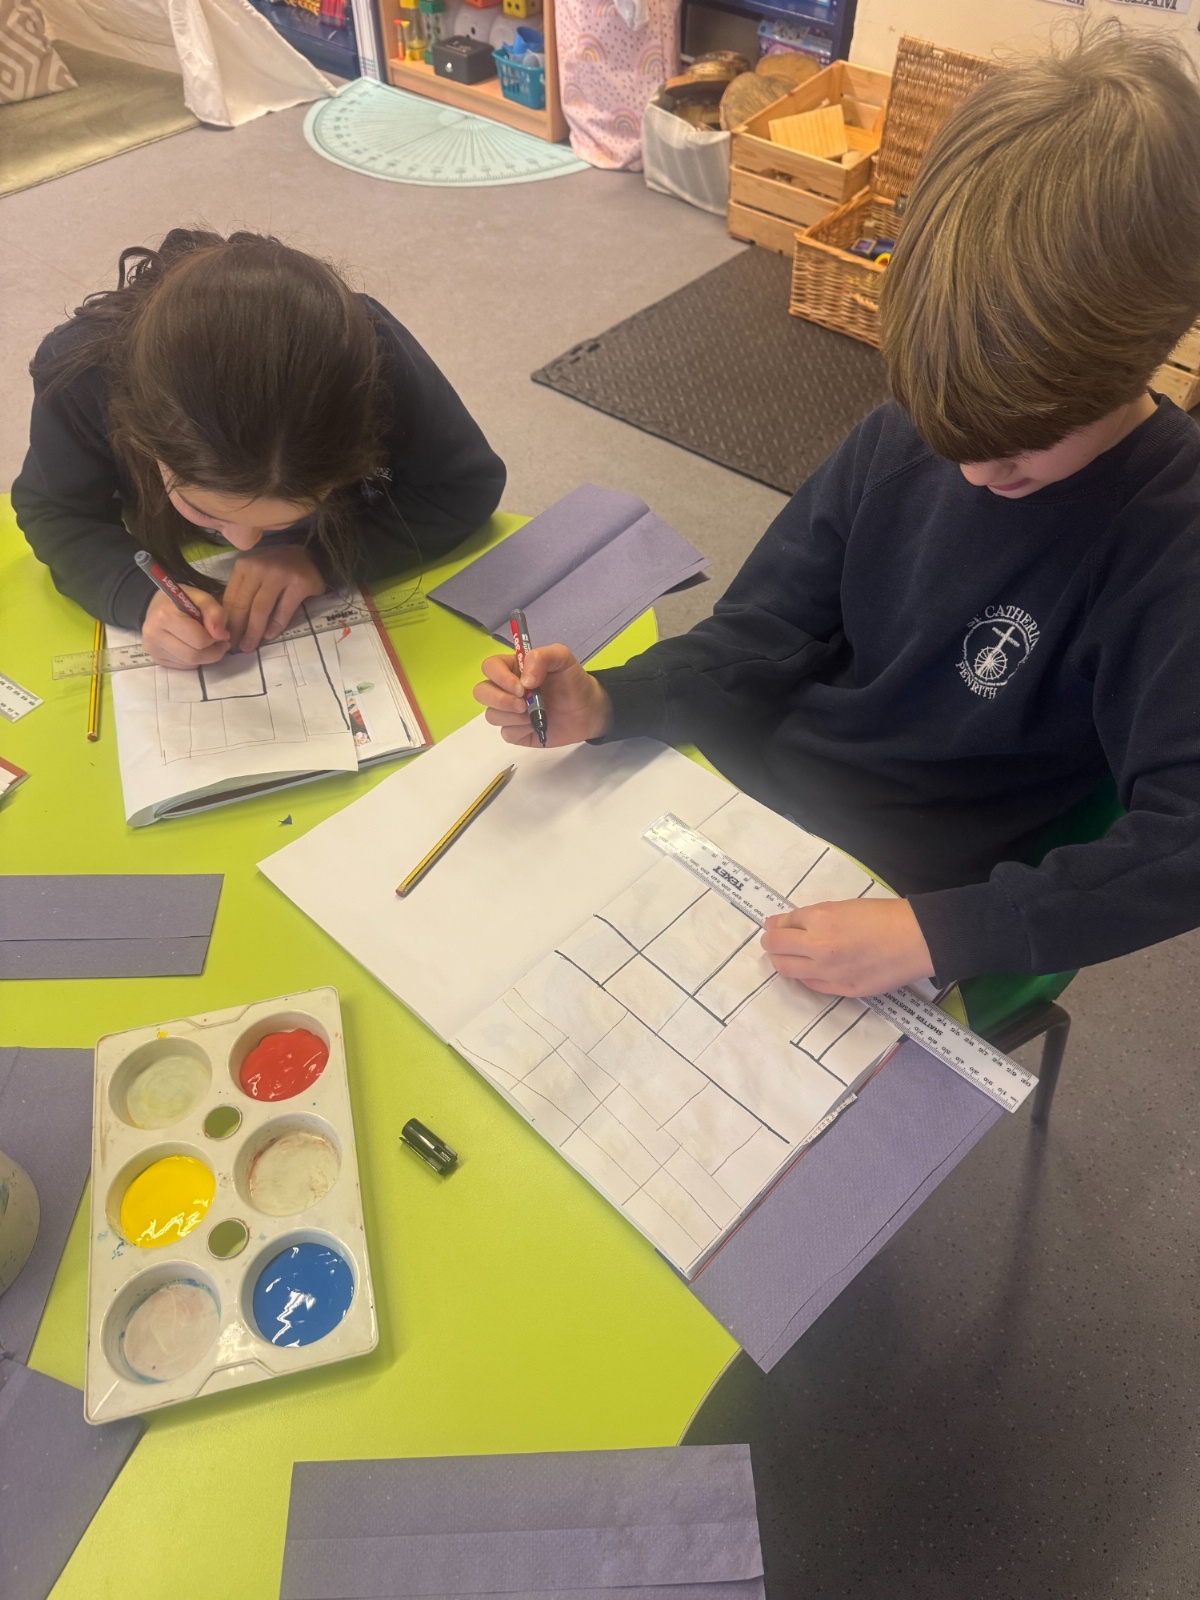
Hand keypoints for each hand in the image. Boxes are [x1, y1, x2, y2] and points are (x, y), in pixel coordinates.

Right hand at [141, 585, 230, 668]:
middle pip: (193, 656)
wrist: (157, 606)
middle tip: (220, 643)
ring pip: (189, 663)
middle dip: (213, 652)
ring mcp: (153, 649)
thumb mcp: (202, 598)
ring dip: (205, 657)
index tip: (222, 633)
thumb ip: (215, 613)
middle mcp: (154, 635)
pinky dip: (194, 660)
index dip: (216, 639)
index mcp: (165, 617)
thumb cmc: (182, 600)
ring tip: (208, 644)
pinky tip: (193, 647)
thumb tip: (221, 636)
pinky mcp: (156, 658)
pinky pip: (183, 666)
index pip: (199, 640)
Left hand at [223, 546, 326, 652]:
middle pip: (243, 604)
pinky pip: (283, 611)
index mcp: (244, 566)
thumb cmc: (277, 569)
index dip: (226, 620)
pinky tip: (270, 636)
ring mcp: (279, 575)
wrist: (309, 556)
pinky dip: (275, 626)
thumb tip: (228, 622)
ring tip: (249, 647)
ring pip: (260, 609)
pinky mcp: (299, 584)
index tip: (224, 637)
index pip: (230, 598)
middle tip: (235, 647)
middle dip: (237, 629)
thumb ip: (243, 591)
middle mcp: (259, 568)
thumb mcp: (254, 573)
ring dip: (254, 632)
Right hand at [473, 643, 612, 747]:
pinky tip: (536, 725)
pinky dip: (521, 731)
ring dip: (514, 716)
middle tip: (524, 704)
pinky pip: (506, 733)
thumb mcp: (563, 659)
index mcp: (512, 668)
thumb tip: (524, 680)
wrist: (588, 710)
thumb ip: (542, 657)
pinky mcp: (516, 732)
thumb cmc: (573, 682)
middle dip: (500, 700)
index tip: (521, 687)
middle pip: (481, 693)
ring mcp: (509, 712)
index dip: (499, 677)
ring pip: (492, 715)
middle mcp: (506, 689)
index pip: (489, 667)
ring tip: (536, 714)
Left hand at [761, 897, 933, 996]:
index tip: (777, 926)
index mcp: (820, 920)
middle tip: (776, 941)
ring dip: (783, 961)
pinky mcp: (843, 990)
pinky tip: (813, 968)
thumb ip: (811, 916)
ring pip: (787, 971)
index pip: (782, 925)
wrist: (918, 939)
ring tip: (792, 955)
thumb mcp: (843, 905)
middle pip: (776, 949)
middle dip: (771, 944)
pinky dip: (806, 976)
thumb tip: (782, 923)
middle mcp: (819, 948)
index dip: (777, 925)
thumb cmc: (884, 915)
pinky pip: (811, 985)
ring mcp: (830, 972)